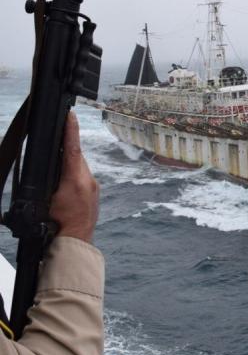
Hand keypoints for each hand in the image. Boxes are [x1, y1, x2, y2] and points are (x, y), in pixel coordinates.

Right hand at [49, 111, 99, 242]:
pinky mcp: (94, 191)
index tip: (70, 114)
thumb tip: (52, 164)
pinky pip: (83, 175)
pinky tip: (66, 181)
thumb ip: (49, 180)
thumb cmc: (56, 224)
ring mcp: (93, 186)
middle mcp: (88, 180)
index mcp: (75, 180)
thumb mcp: (46, 199)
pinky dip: (74, 173)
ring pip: (79, 166)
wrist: (75, 240)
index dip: (70, 130)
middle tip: (57, 138)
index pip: (72, 149)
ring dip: (69, 163)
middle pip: (76, 156)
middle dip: (66, 148)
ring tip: (58, 170)